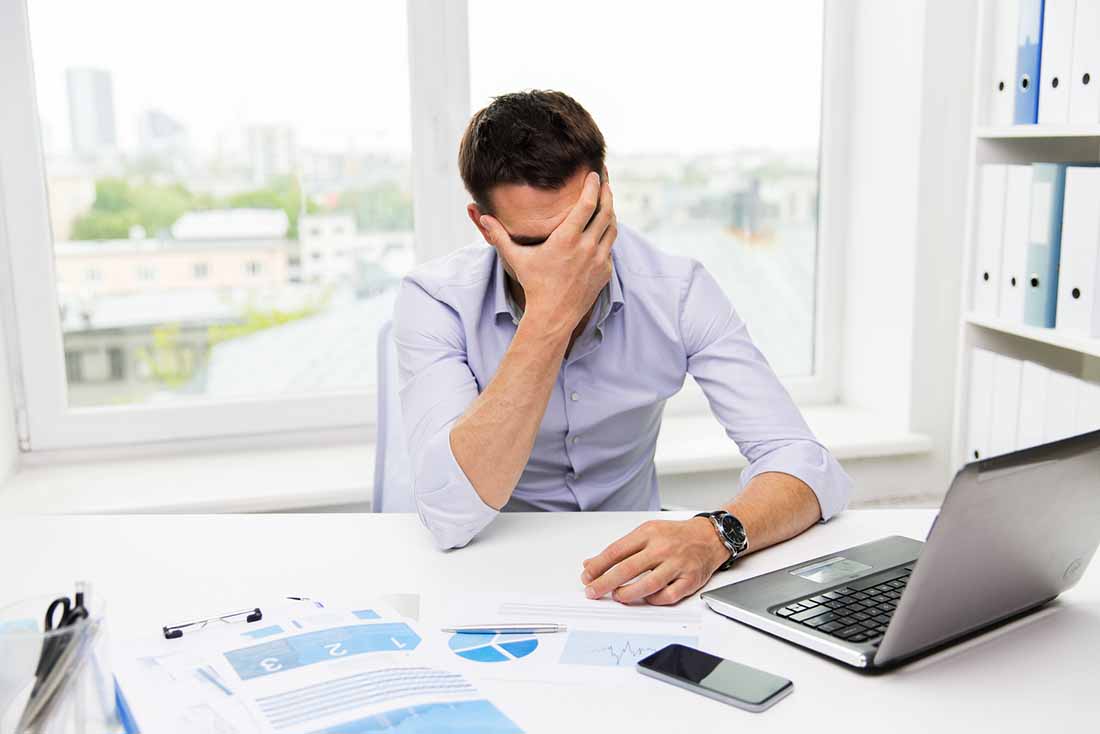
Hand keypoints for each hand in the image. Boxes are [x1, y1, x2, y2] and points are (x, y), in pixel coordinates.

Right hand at [480, 171, 616, 335]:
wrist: (553, 315)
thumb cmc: (534, 285)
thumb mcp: (516, 258)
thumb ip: (499, 236)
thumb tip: (481, 217)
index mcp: (566, 239)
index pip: (587, 204)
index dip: (593, 186)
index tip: (595, 174)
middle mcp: (586, 247)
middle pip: (606, 211)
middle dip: (607, 193)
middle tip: (605, 181)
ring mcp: (599, 260)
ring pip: (612, 228)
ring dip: (610, 212)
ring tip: (606, 201)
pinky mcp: (605, 271)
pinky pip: (610, 247)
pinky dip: (607, 235)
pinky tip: (602, 229)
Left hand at [580, 518, 729, 605]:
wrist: (710, 537)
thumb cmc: (675, 535)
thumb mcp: (646, 533)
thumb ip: (620, 549)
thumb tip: (592, 564)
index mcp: (649, 533)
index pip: (616, 551)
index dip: (598, 566)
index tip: (587, 576)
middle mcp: (662, 548)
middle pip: (627, 568)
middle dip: (605, 582)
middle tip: (593, 591)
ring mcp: (677, 564)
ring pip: (647, 584)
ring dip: (627, 593)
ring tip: (617, 596)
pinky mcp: (690, 580)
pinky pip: (668, 596)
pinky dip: (653, 600)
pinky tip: (644, 598)